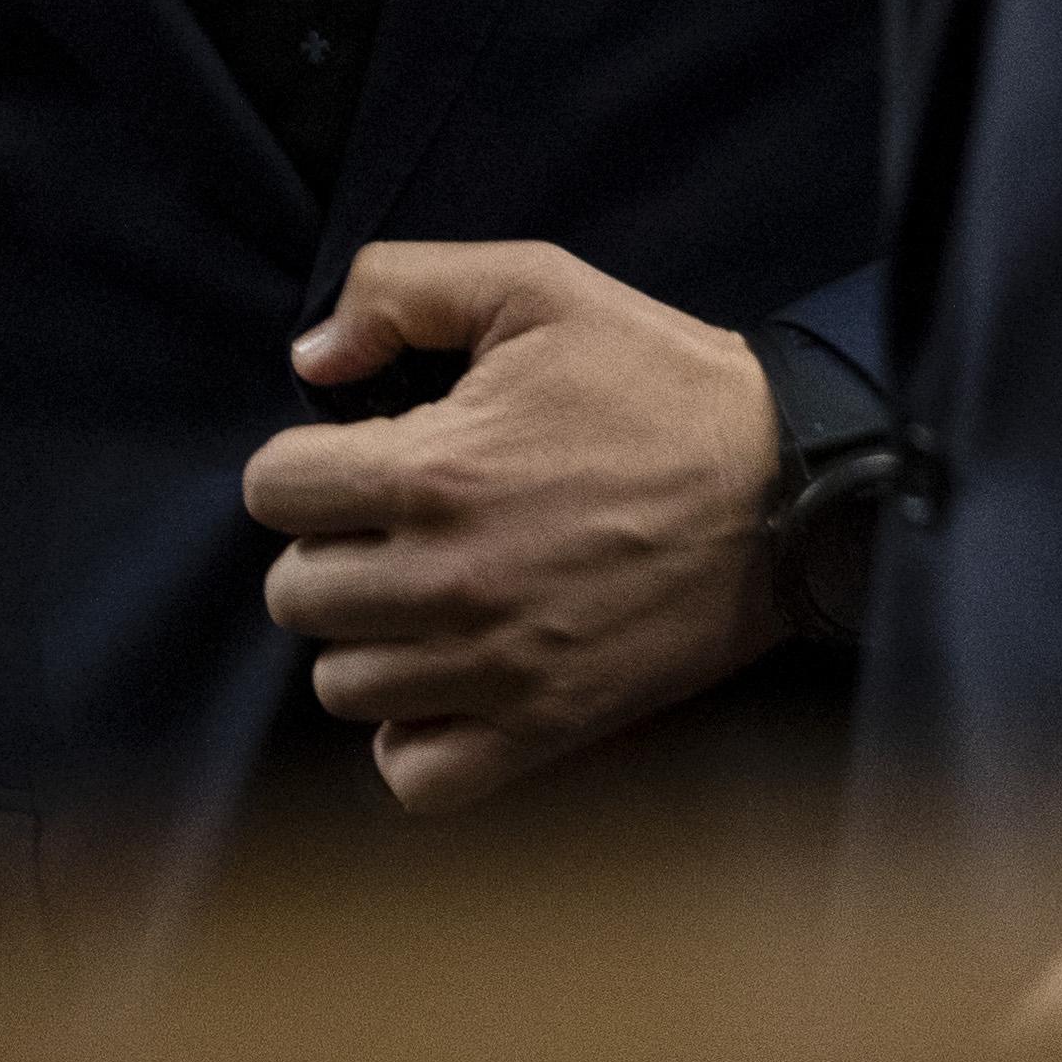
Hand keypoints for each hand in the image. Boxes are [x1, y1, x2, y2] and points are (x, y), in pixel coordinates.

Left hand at [240, 239, 785, 815]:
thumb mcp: (537, 285)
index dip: (306, 465)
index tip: (360, 460)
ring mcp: (495, 665)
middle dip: (330, 550)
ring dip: (366, 641)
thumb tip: (311, 359)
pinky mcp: (545, 728)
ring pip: (341, 685)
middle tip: (394, 527)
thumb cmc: (659, 379)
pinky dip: (412, 739)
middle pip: (294, 593)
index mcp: (434, 469)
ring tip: (423, 599)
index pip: (273, 491)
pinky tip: (444, 683)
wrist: (788, 486)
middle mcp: (449, 578)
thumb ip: (402, 289)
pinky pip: (415, 775)